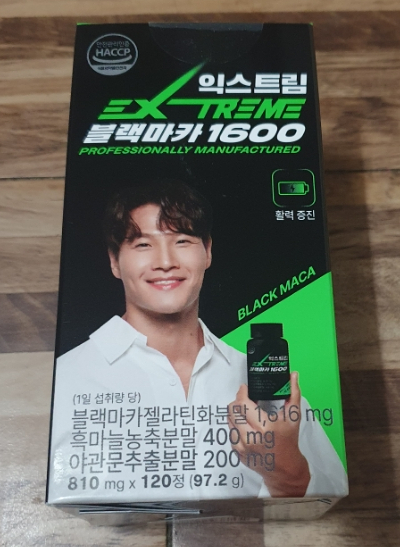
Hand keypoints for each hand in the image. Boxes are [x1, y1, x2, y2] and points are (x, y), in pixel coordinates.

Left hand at [228, 372, 309, 496]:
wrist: (285, 470)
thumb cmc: (290, 441)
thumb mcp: (293, 417)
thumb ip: (294, 393)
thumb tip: (293, 374)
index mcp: (265, 427)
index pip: (243, 404)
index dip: (241, 392)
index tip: (245, 388)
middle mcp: (251, 437)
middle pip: (233, 410)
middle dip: (238, 401)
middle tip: (245, 399)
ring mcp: (242, 446)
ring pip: (229, 420)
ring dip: (235, 412)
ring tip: (245, 411)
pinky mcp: (237, 453)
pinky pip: (230, 432)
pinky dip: (235, 424)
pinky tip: (245, 424)